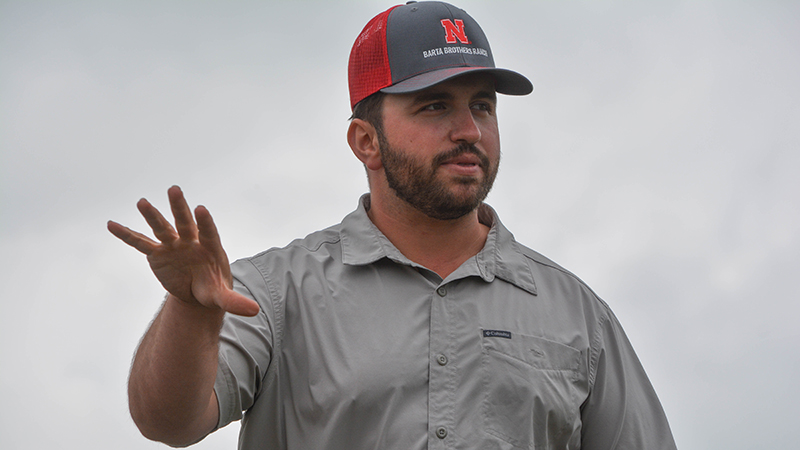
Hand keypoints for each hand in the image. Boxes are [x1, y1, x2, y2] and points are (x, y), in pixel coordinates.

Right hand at [108, 186, 258, 316]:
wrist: (196, 292)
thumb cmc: (213, 289)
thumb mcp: (222, 297)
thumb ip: (235, 302)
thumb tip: (255, 311)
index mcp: (210, 247)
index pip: (208, 231)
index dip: (205, 221)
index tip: (200, 209)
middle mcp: (191, 240)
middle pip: (185, 221)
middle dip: (180, 207)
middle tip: (174, 190)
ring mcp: (173, 245)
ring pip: (162, 227)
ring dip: (152, 215)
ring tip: (142, 202)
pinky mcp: (158, 253)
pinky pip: (140, 243)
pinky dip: (126, 235)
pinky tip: (111, 224)